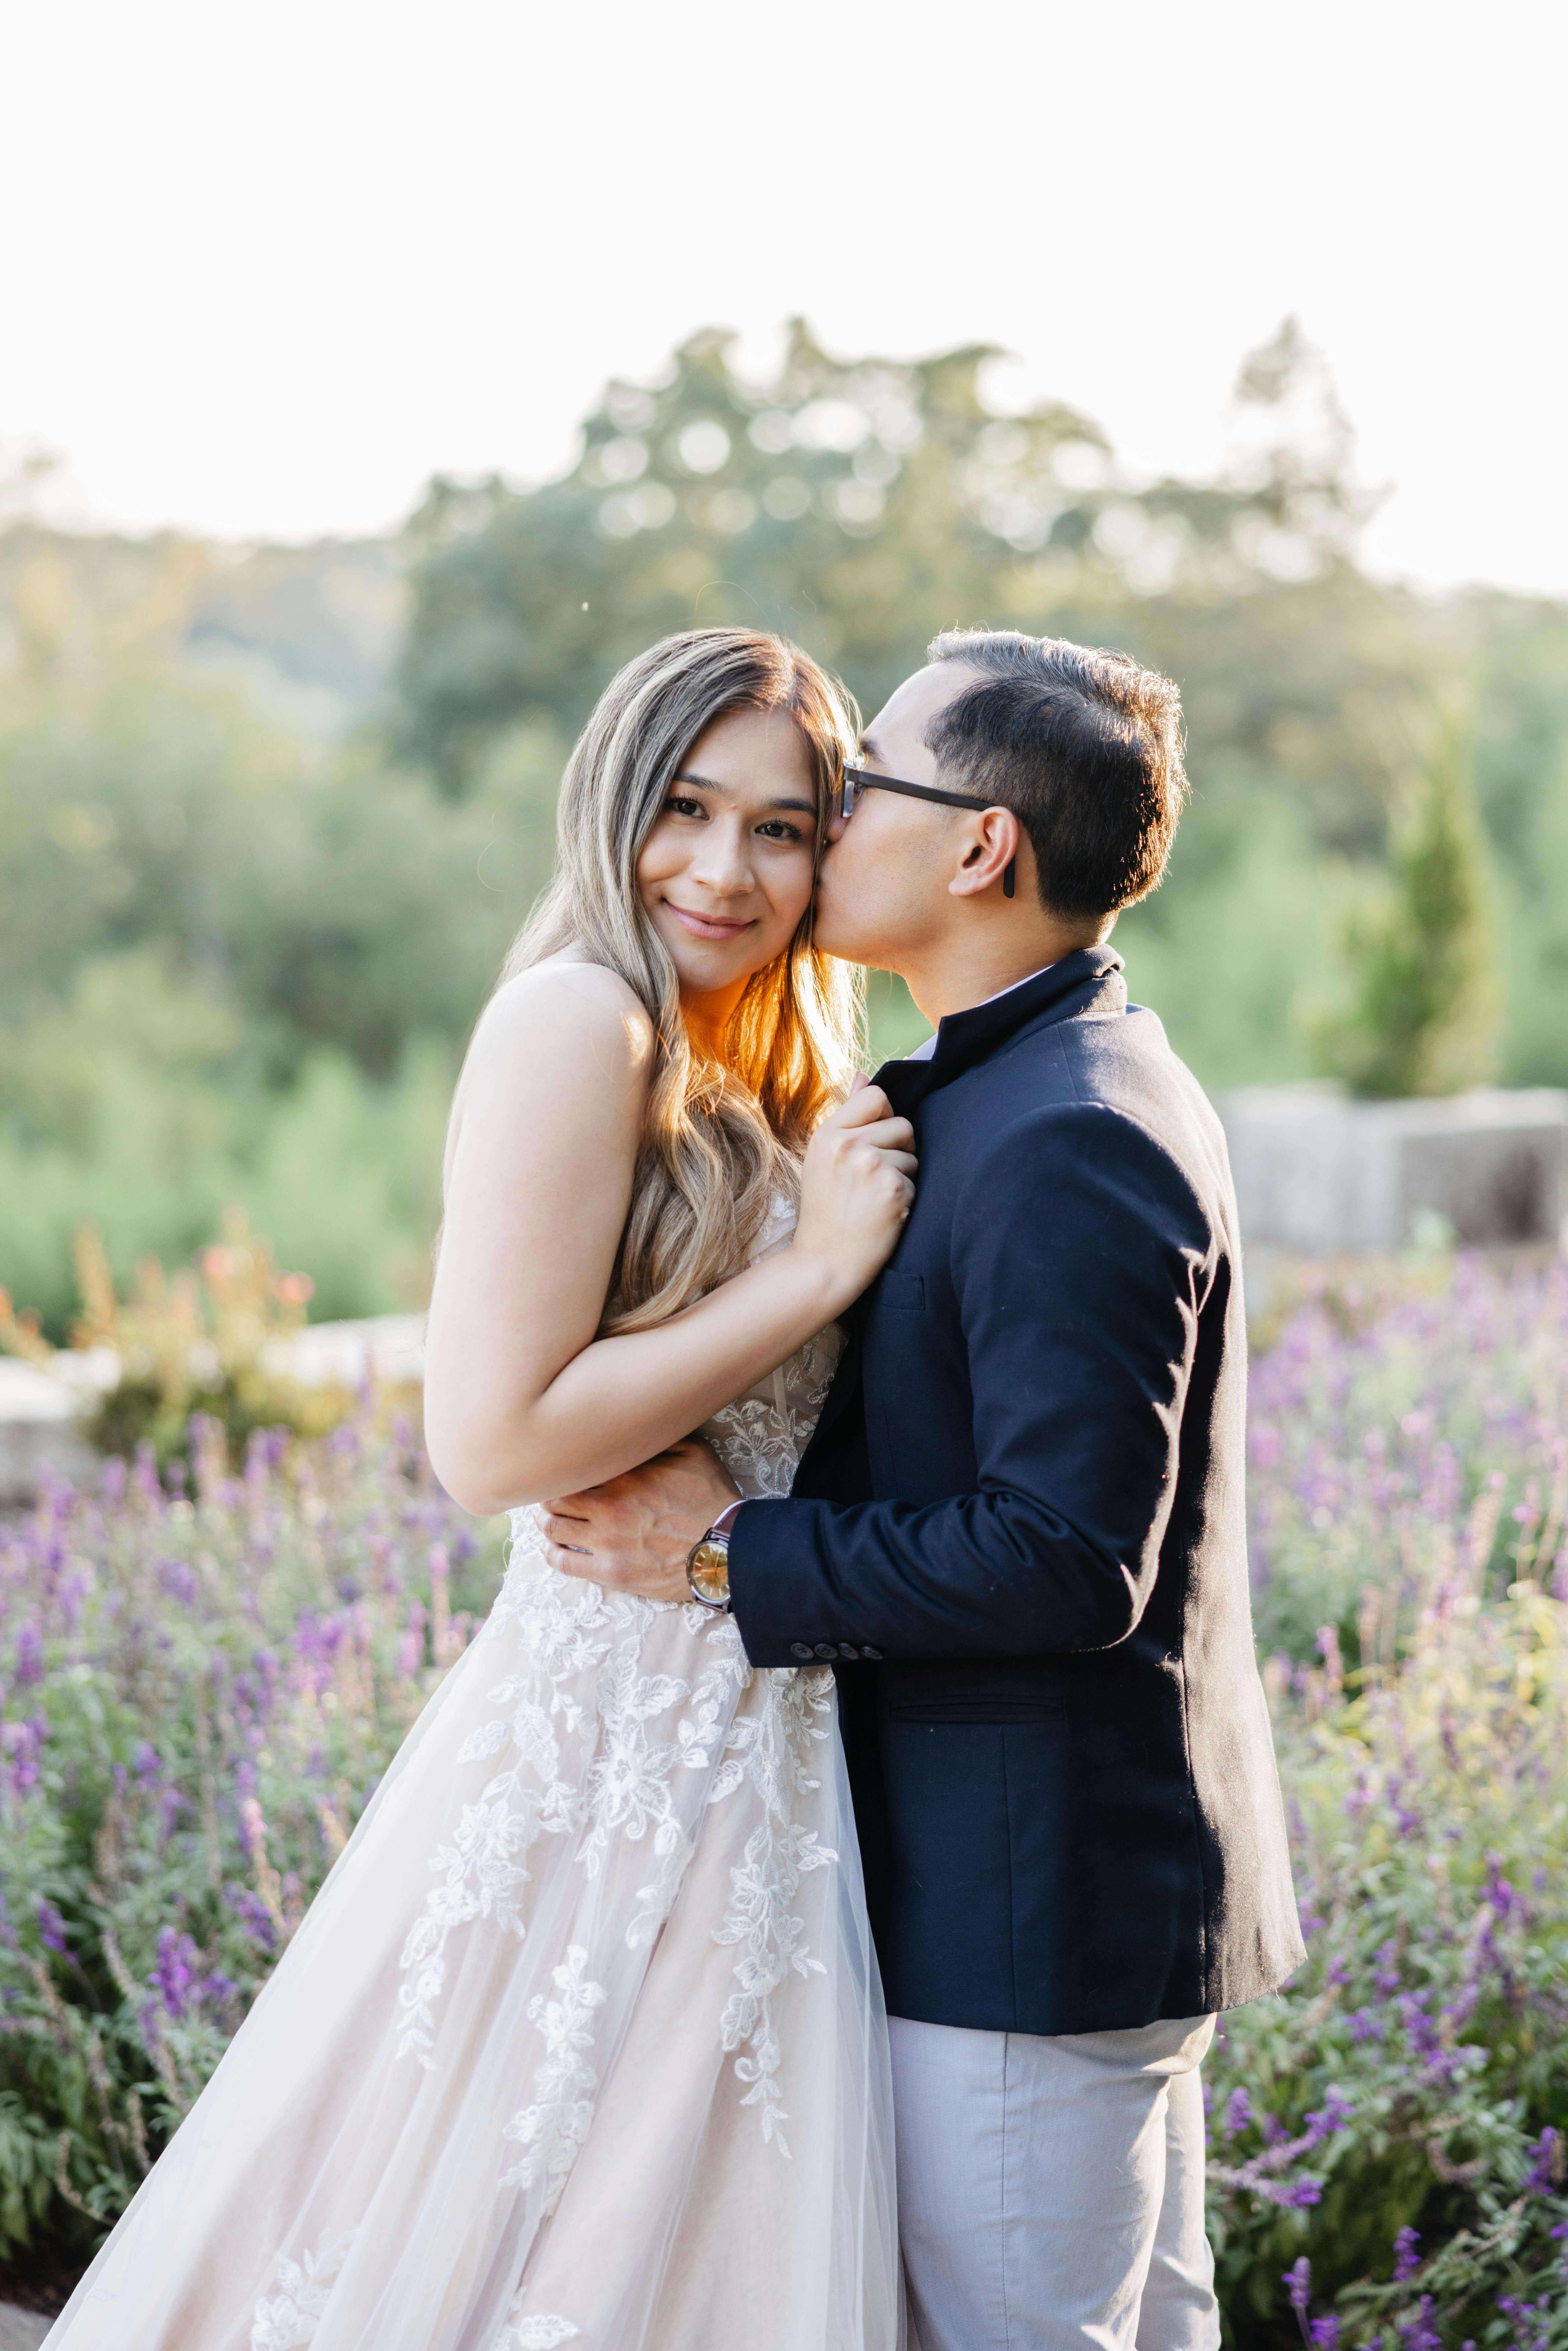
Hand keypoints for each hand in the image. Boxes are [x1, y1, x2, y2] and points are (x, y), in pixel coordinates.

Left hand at [542, 1439, 740, 1603]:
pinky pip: (565, 1563)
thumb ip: (661, 1438)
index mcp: (624, 1474)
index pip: (575, 1464)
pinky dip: (551, 1553)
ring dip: (544, 1521)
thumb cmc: (712, 1500)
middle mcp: (608, 1506)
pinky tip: (551, 1547)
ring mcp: (607, 1542)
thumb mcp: (695, 1453)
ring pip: (554, 1528)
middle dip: (546, 1492)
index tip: (563, 1463)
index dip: (565, 1463)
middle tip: (546, 1492)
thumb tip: (638, 1424)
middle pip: (555, 1496)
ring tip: (544, 1518)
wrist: (726, 1550)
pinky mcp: (611, 1572)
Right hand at [794, 1076, 916, 1309]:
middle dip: (899, 1149)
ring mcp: (869, 1165)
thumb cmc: (826, 1212)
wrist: (824, 1263)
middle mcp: (846, 1144)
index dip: (885, 1116)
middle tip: (876, 1178)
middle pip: (902, 1123)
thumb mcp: (824, 1159)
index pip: (876, 1095)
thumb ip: (847, 1116)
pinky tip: (885, 1213)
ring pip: (912, 1152)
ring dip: (903, 1174)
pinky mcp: (891, 1188)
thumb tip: (862, 1075)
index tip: (877, 1142)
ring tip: (876, 1198)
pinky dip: (906, 1197)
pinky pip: (916, 1179)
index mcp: (827, 1134)